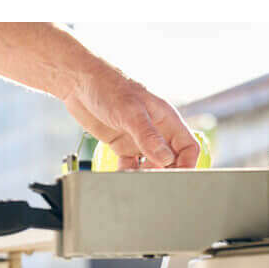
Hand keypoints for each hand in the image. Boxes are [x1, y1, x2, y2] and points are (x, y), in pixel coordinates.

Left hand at [59, 56, 200, 169]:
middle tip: (153, 185)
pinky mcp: (121, 145)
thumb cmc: (108, 86)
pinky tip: (121, 178)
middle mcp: (155, 131)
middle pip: (170, 160)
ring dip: (145, 177)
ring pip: (150, 166)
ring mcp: (138, 139)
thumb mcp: (131, 112)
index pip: (188, 147)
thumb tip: (166, 159)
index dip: (187, 164)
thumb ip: (148, 136)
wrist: (80, 82)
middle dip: (165, 175)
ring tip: (136, 183)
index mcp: (166, 119)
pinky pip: (129, 166)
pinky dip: (127, 175)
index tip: (177, 179)